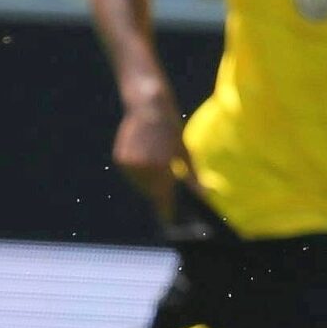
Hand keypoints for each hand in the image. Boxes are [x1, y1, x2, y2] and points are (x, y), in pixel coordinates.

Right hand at [112, 93, 182, 217]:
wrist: (149, 108)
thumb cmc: (172, 131)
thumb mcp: (186, 154)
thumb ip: (194, 177)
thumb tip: (206, 195)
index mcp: (162, 169)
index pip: (163, 199)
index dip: (166, 211)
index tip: (169, 219)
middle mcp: (144, 169)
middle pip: (151, 193)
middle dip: (159, 192)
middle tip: (167, 181)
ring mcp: (130, 164)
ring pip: (140, 184)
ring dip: (149, 182)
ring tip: (156, 161)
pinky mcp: (121, 159)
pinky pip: (132, 174)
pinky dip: (139, 172)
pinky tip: (146, 156)